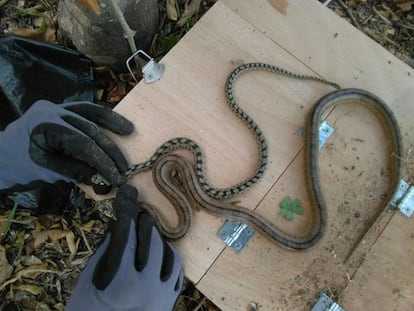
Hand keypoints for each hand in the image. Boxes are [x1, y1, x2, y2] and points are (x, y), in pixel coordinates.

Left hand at [0, 100, 133, 191]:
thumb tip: (106, 181)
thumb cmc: (19, 167)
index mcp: (45, 125)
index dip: (103, 162)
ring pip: (89, 112)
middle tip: (124, 168)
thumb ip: (78, 173)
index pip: (83, 144)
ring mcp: (55, 107)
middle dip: (109, 151)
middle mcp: (51, 110)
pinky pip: (83, 111)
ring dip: (111, 122)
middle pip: (90, 130)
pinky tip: (115, 122)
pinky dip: (100, 117)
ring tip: (129, 131)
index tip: (117, 178)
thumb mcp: (48, 173)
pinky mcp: (58, 109)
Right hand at [66, 184, 183, 310]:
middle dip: (144, 224)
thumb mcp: (89, 282)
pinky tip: (161, 251)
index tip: (127, 195)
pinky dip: (169, 257)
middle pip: (151, 242)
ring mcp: (163, 296)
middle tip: (138, 215)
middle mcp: (148, 287)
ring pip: (169, 254)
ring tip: (148, 232)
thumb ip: (106, 251)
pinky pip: (177, 271)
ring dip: (158, 239)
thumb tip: (119, 224)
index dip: (126, 212)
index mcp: (122, 282)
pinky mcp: (170, 302)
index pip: (126, 236)